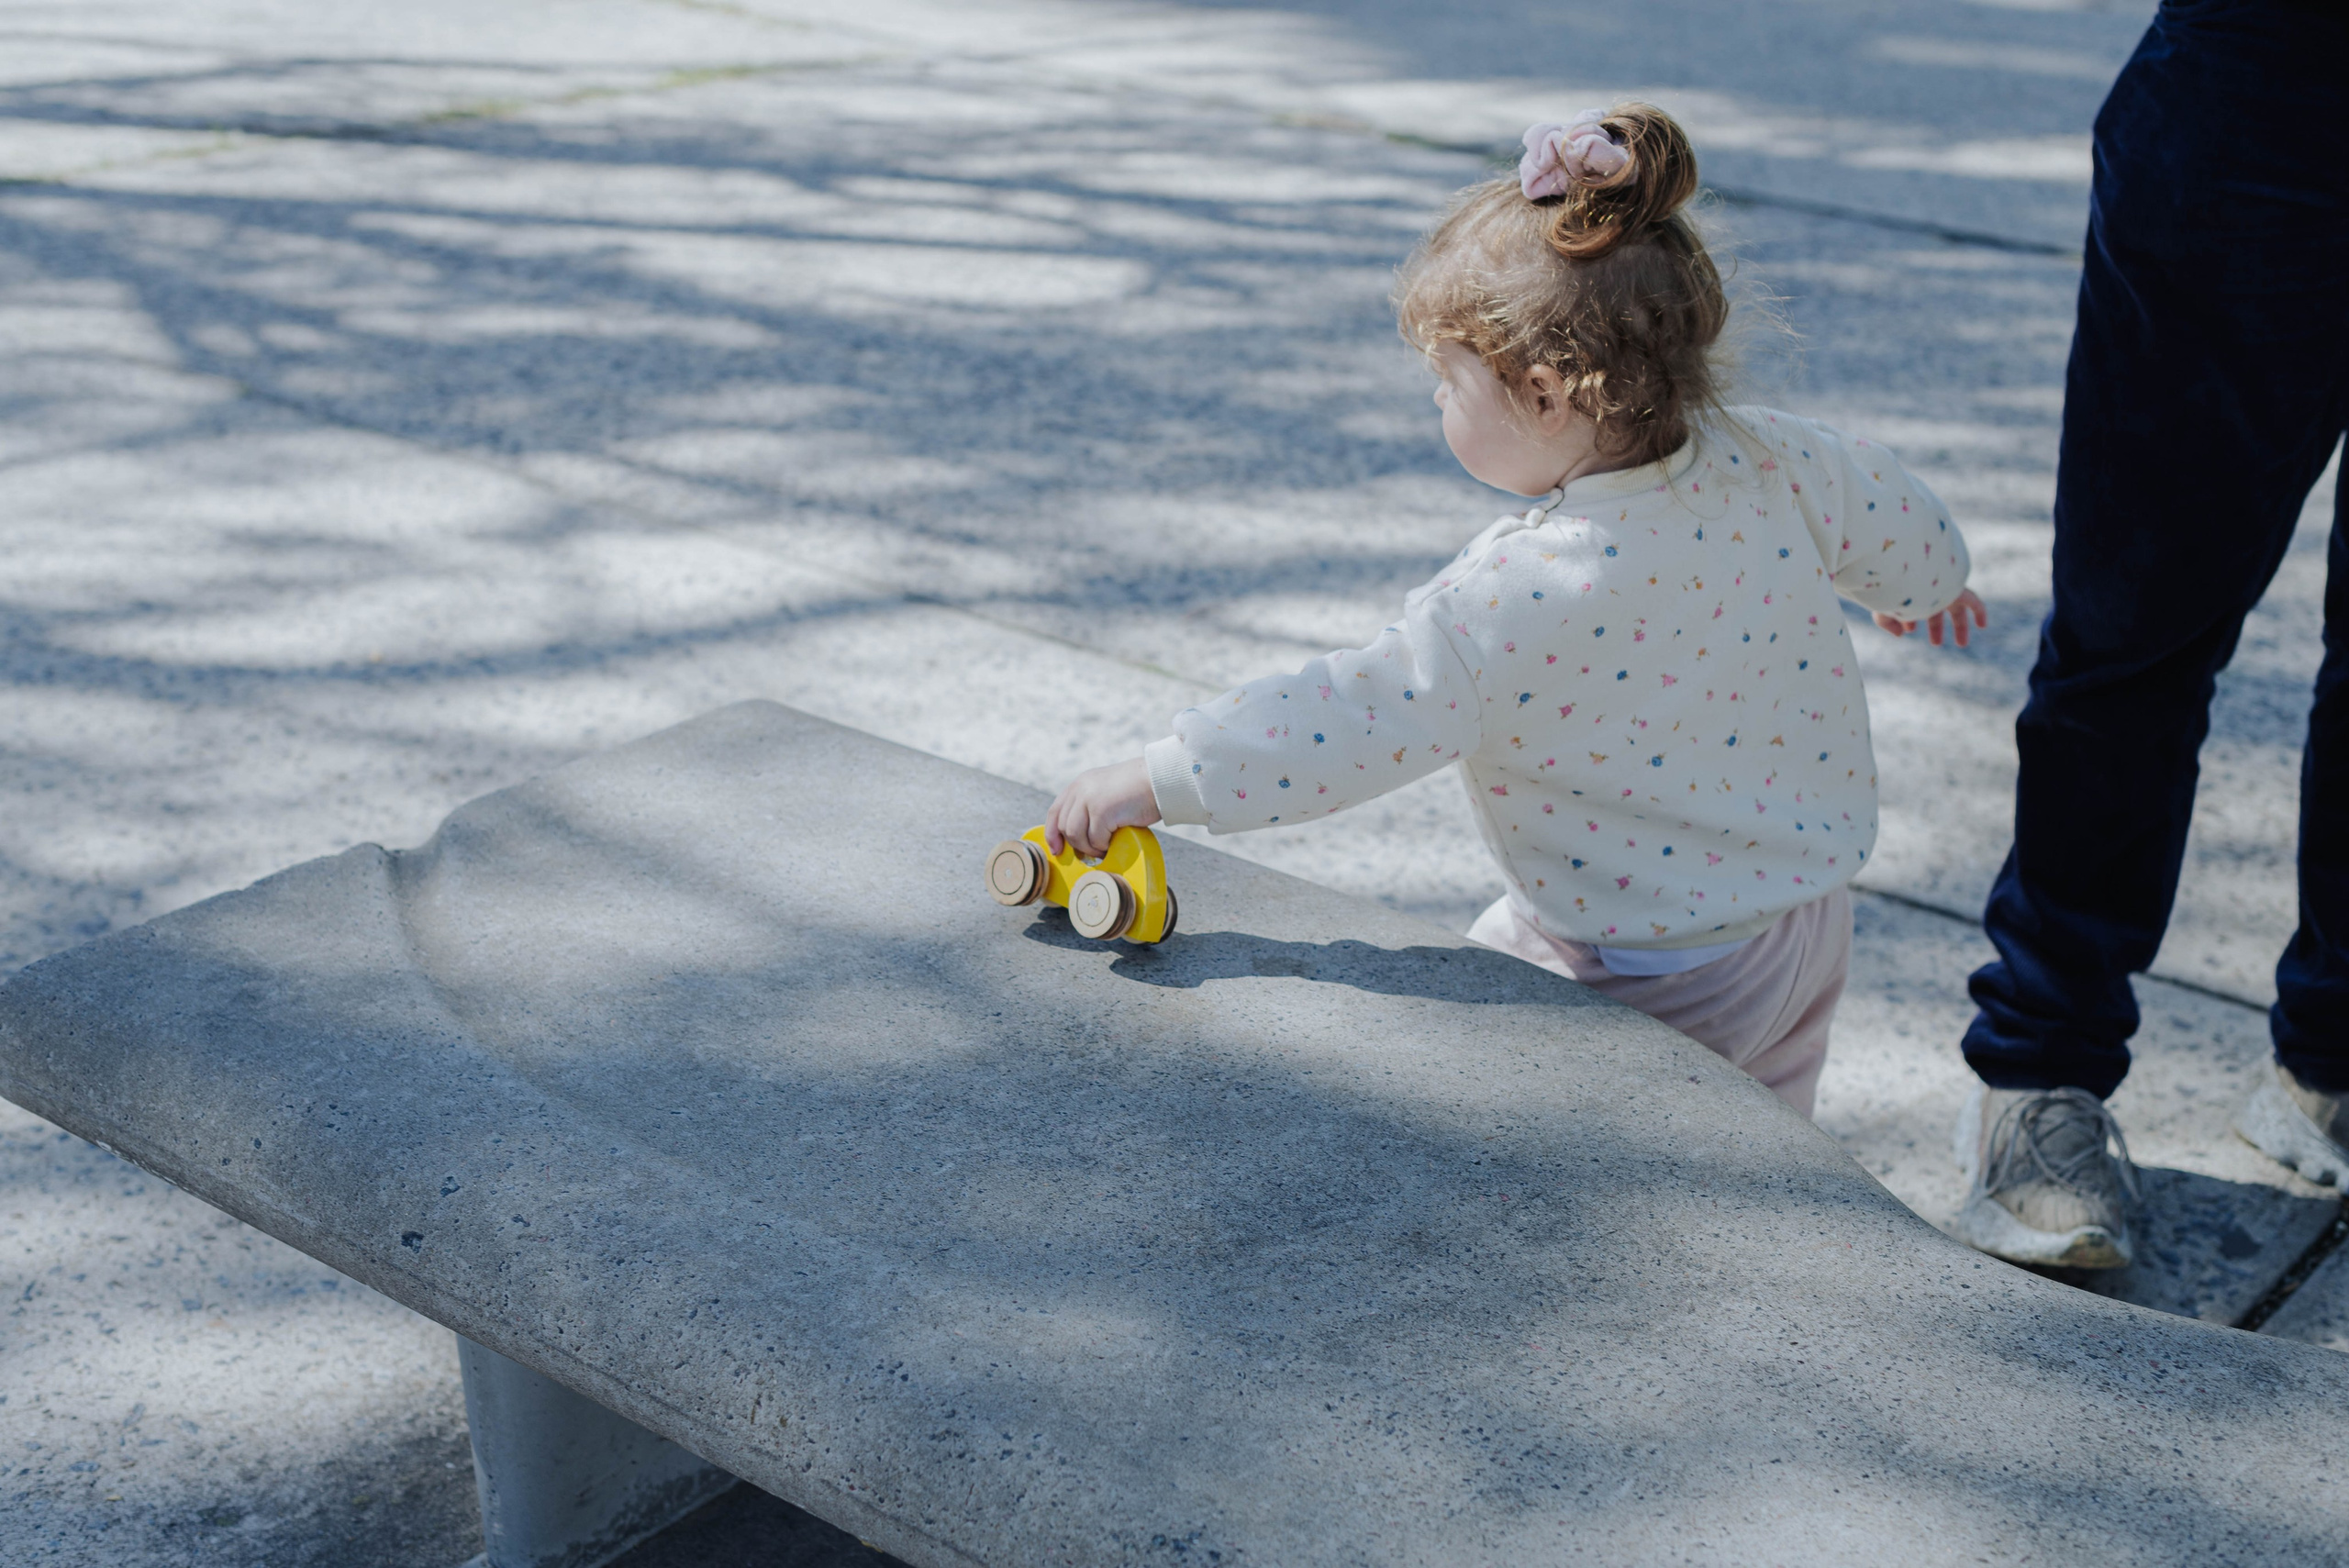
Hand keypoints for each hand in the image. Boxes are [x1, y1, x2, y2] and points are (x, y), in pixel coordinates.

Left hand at [1044, 757, 1160, 858]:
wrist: (1159, 780)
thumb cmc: (1139, 789)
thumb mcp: (1106, 790)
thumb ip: (1089, 805)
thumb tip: (1078, 835)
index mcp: (1079, 784)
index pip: (1055, 812)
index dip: (1052, 833)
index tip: (1057, 849)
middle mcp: (1080, 789)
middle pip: (1064, 827)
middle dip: (1077, 844)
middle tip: (1094, 850)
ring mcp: (1089, 799)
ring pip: (1076, 836)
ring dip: (1090, 847)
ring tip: (1105, 847)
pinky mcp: (1102, 811)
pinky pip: (1095, 839)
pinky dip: (1104, 846)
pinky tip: (1114, 842)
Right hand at [1875, 588, 1986, 648]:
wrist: (1907, 570)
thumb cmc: (1892, 590)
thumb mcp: (1882, 609)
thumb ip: (1887, 623)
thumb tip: (1901, 634)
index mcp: (1912, 592)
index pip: (1915, 608)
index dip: (1910, 621)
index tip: (1907, 631)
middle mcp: (1930, 590)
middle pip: (1937, 610)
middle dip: (1935, 627)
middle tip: (1935, 643)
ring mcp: (1945, 589)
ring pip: (1957, 609)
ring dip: (1959, 626)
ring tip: (1961, 644)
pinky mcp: (1959, 590)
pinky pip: (1974, 602)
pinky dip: (1979, 613)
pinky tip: (1983, 626)